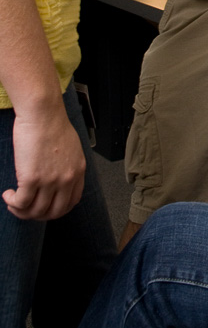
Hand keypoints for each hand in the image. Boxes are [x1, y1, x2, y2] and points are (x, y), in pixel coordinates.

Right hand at [3, 105, 85, 219]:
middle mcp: (66, 179)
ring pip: (35, 211)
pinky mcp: (31, 178)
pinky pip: (21, 203)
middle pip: (53, 212)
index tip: (44, 207)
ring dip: (21, 210)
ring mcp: (50, 180)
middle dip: (37, 215)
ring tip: (13, 201)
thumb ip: (68, 165)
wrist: (42, 113)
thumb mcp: (72, 148)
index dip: (55, 209)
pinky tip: (8, 195)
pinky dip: (12, 203)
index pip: (71, 202)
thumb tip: (58, 178)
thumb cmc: (53, 123)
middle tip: (26, 208)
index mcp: (78, 171)